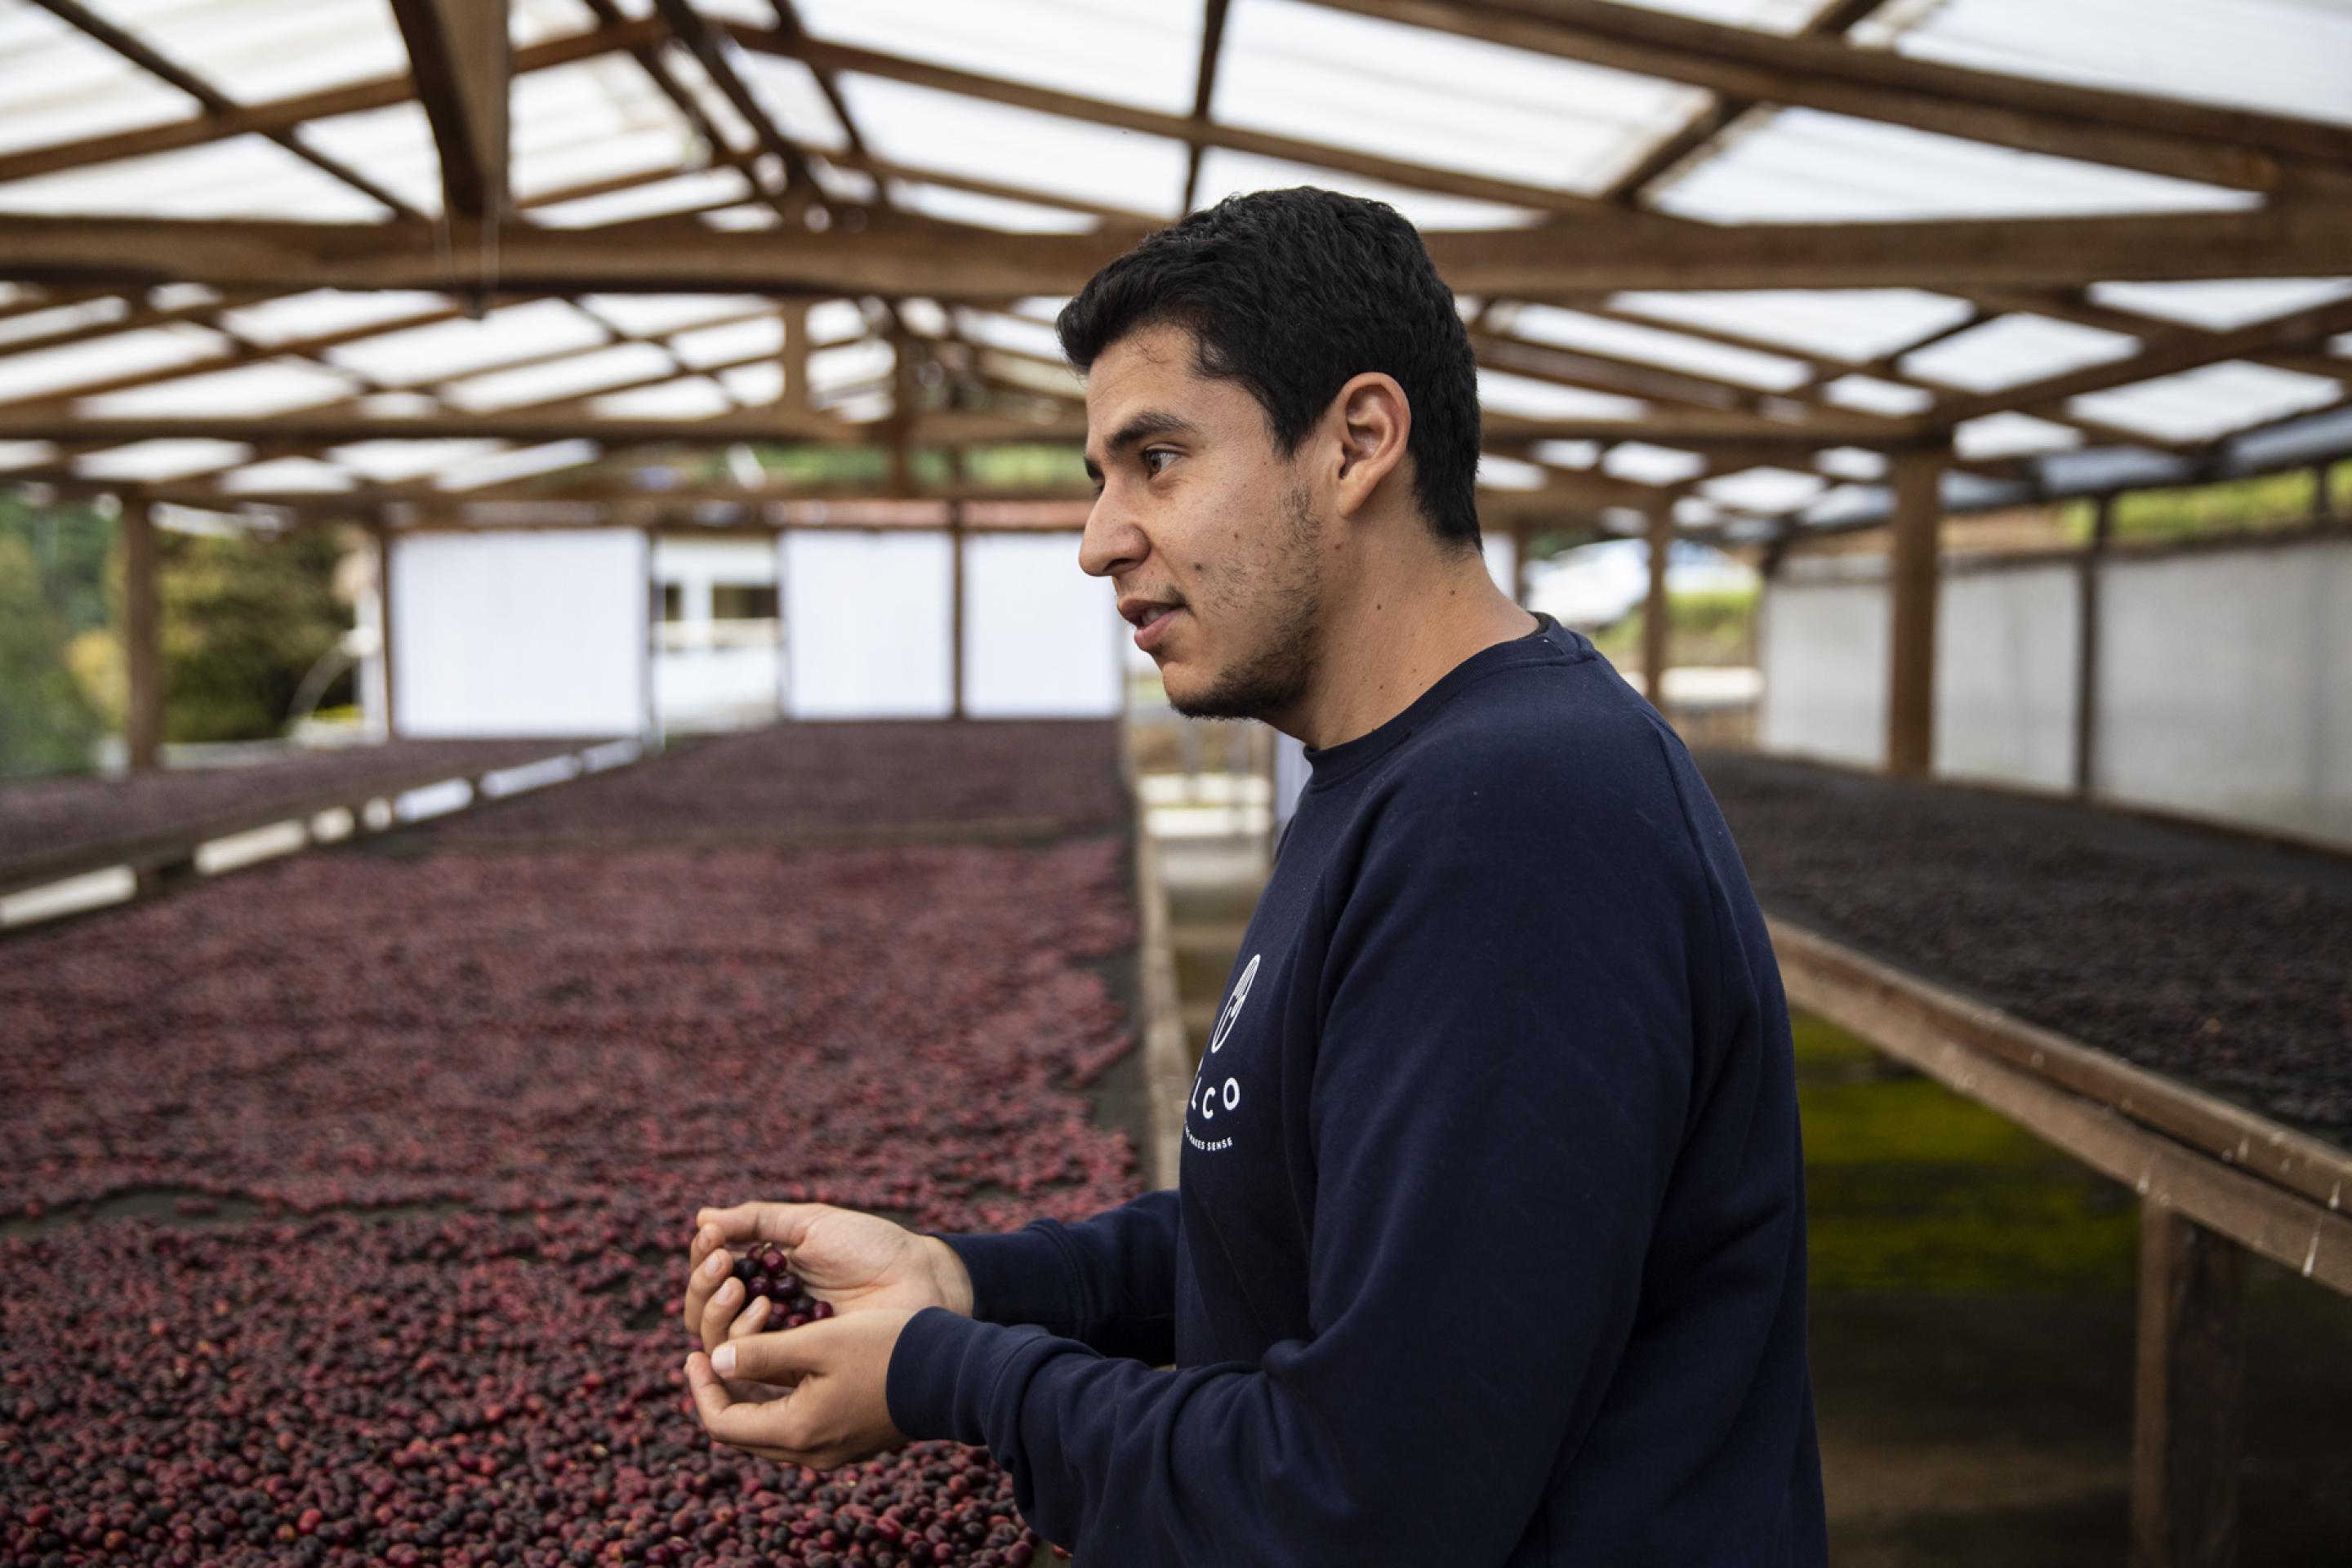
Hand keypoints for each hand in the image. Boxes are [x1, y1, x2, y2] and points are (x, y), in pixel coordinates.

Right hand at [683, 1201, 973, 1353]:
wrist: (919, 1277)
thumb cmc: (870, 1247)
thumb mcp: (811, 1225)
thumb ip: (758, 1221)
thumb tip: (701, 1218)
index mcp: (764, 1280)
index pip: (713, 1281)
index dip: (703, 1262)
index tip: (713, 1241)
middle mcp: (764, 1316)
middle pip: (707, 1316)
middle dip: (704, 1289)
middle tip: (725, 1267)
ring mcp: (778, 1347)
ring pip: (720, 1345)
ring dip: (718, 1314)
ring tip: (740, 1287)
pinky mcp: (795, 1373)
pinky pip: (752, 1368)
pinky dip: (747, 1339)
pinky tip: (765, 1310)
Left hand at [684, 1309, 916, 1470]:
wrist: (954, 1374)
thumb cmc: (887, 1351)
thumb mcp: (819, 1340)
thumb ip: (762, 1353)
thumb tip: (715, 1359)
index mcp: (796, 1431)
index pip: (722, 1422)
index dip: (701, 1388)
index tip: (694, 1352)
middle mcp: (810, 1451)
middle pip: (743, 1430)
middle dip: (722, 1391)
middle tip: (712, 1352)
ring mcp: (833, 1449)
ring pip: (771, 1427)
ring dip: (751, 1394)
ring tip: (746, 1352)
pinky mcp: (851, 1438)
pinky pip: (799, 1424)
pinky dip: (780, 1398)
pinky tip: (786, 1363)